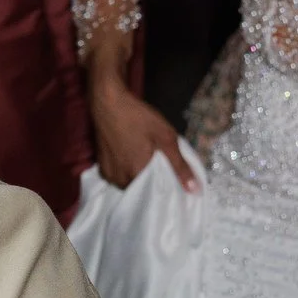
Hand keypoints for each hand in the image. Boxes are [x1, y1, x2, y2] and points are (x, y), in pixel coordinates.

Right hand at [89, 74, 195, 192]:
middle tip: (160, 165)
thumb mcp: (166, 138)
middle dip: (151, 182)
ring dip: (138, 177)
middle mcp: (120, 180)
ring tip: (146, 161)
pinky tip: (132, 157)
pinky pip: (118, 177)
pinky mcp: (101, 168)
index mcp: (137, 175)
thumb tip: (195, 190)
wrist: (109, 104)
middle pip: (141, 190)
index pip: (156, 193)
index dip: (166, 187)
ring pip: (129, 184)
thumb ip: (180, 166)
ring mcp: (108, 174)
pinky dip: (127, 172)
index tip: (174, 180)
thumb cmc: (139, 119)